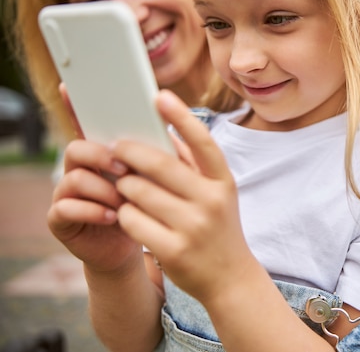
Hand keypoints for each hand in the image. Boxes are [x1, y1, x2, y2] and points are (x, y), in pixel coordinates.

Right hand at [48, 139, 143, 273]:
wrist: (129, 246)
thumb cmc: (141, 209)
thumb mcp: (148, 185)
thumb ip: (149, 164)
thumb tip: (165, 141)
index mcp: (97, 159)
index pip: (92, 134)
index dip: (112, 139)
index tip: (135, 148)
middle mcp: (76, 172)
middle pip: (76, 150)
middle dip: (101, 157)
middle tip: (125, 171)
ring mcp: (64, 195)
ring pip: (74, 179)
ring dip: (103, 190)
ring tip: (124, 203)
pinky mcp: (58, 220)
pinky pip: (64, 208)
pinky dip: (91, 211)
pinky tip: (112, 218)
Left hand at [112, 90, 255, 303]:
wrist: (230, 277)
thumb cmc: (217, 227)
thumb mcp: (217, 194)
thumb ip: (194, 163)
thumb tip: (165, 129)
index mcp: (223, 182)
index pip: (203, 142)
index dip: (181, 117)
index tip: (159, 96)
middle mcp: (212, 201)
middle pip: (158, 164)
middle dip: (129, 152)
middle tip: (115, 148)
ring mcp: (193, 227)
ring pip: (138, 191)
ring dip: (123, 185)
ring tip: (123, 185)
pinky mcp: (172, 250)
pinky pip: (131, 219)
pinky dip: (123, 213)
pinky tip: (128, 213)